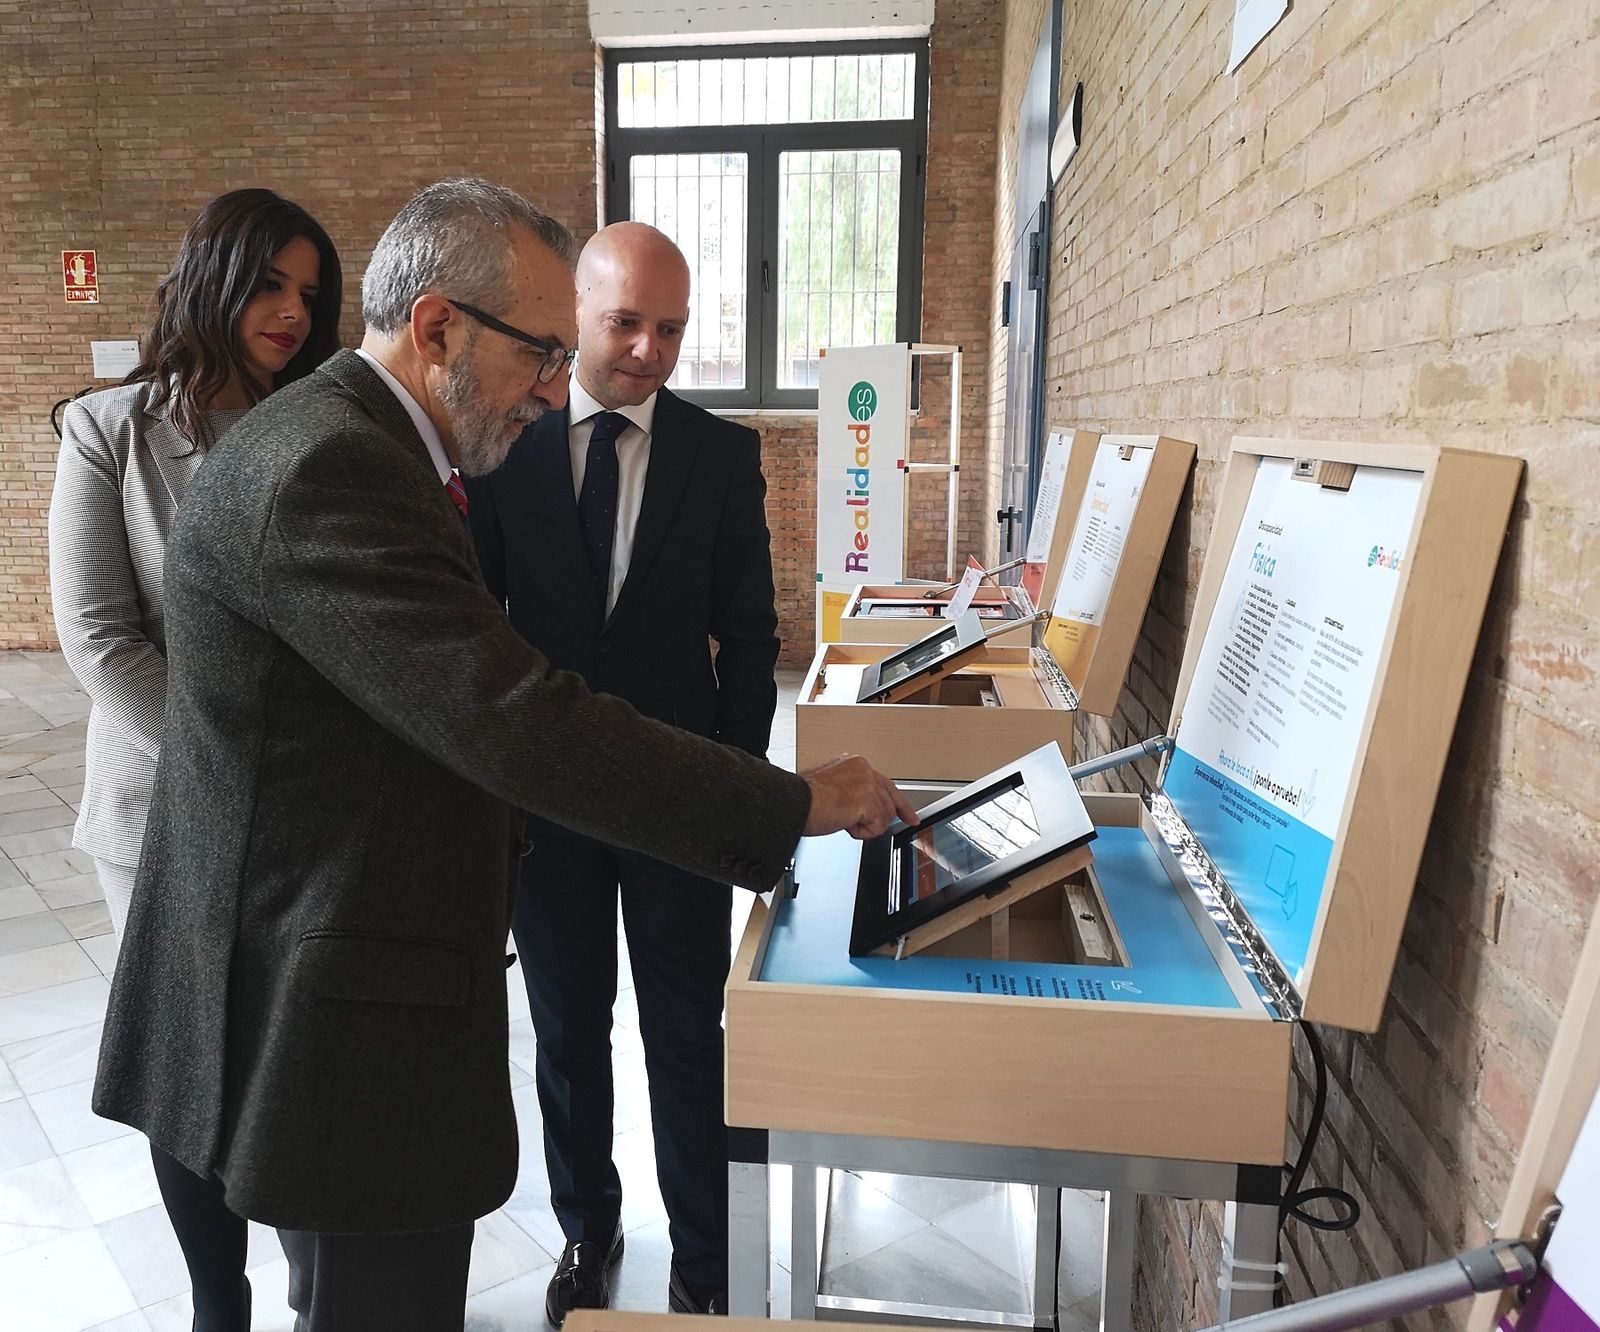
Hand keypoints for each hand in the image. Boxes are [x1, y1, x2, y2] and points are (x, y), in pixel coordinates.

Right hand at [800, 755, 918, 839]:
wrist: (793, 803)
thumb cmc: (803, 799)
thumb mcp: (833, 787)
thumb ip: (852, 792)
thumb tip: (862, 808)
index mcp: (856, 764)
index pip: (885, 784)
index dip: (899, 803)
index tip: (910, 815)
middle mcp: (864, 770)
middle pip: (889, 801)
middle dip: (886, 817)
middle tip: (901, 822)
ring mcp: (868, 784)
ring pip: (885, 816)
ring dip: (865, 825)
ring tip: (843, 820)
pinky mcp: (868, 802)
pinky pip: (877, 828)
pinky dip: (861, 833)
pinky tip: (845, 824)